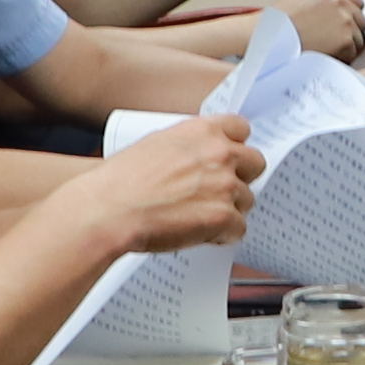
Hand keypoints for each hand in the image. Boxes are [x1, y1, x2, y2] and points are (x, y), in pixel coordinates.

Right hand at [67, 116, 264, 257]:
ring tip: (198, 217)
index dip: (235, 146)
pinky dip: (222, 236)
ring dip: (229, 209)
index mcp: (203, 131)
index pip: (241, 129)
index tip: (229, 158)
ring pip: (247, 199)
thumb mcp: (157, 145)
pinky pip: (238, 229)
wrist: (109, 210)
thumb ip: (189, 147)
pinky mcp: (224, 217)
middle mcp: (220, 154)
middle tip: (219, 191)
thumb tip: (201, 157)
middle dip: (241, 178)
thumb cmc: (122, 181)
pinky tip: (198, 233)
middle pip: (256, 163)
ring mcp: (226, 186)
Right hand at [278, 0, 364, 58]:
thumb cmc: (279, 21)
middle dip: (351, 31)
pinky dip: (342, 57)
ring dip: (346, 46)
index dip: (351, 15)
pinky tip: (325, 54)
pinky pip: (352, 52)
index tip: (347, 24)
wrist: (272, 37)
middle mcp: (340, 1)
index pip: (356, 2)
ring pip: (358, 38)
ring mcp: (345, 20)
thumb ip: (322, 0)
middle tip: (336, 41)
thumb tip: (337, 11)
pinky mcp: (345, 39)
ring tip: (326, 48)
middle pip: (361, 20)